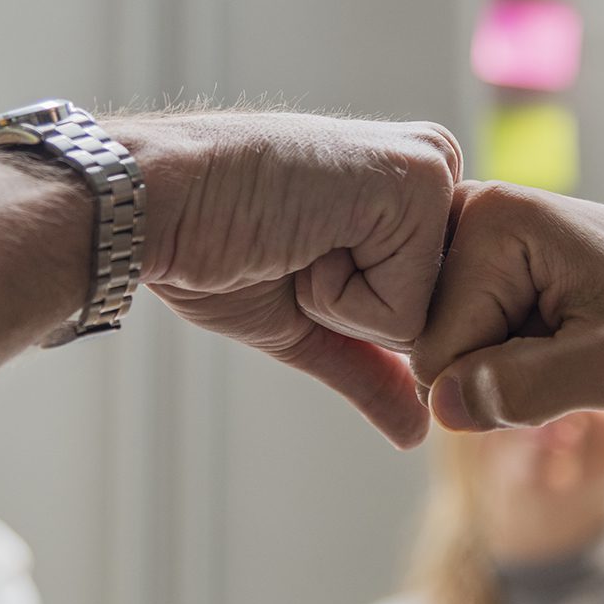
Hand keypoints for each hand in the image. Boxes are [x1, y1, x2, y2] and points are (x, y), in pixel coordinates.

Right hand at [115, 112, 463, 447]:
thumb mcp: (304, 320)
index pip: (435, 313)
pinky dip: (342, 298)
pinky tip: (303, 237)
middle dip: (360, 315)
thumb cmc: (216, 246)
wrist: (160, 203)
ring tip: (300, 241)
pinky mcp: (421, 180)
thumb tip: (418, 432)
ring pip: (429, 318)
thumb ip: (369, 368)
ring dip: (347, 305)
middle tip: (299, 250)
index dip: (359, 318)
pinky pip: (408, 310)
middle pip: (443, 318)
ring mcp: (435, 172)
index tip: (300, 258)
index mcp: (416, 195)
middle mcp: (440, 171)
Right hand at [411, 183, 603, 430]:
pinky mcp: (468, 251)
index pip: (435, 353)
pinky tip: (543, 328)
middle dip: (493, 371)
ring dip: (496, 363)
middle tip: (565, 348)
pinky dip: (496, 349)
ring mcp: (462, 230)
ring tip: (558, 337)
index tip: (565, 354)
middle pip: (428, 345)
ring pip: (439, 344)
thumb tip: (442, 405)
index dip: (497, 383)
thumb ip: (531, 388)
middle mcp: (463, 211)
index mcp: (491, 223)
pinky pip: (452, 331)